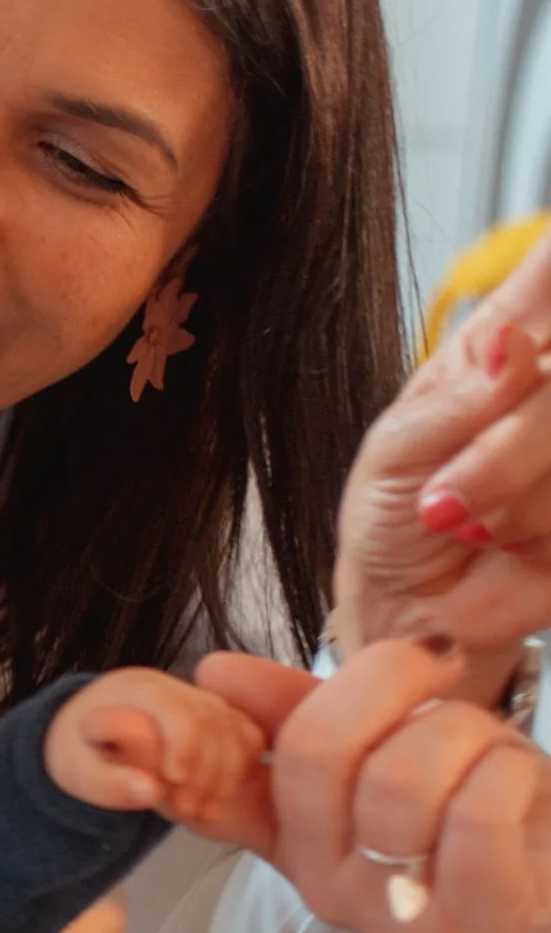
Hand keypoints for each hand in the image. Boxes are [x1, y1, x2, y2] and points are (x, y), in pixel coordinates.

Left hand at [46, 667, 276, 847]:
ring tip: (205, 814)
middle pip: (211, 718)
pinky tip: (220, 802)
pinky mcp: (223, 721)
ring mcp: (204, 702)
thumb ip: (107, 782)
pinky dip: (243, 771)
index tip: (175, 780)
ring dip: (226, 776)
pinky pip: (249, 738)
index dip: (183, 740)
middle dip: (206, 768)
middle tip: (189, 811)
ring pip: (235, 729)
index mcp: (136, 688)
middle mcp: (176, 688)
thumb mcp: (77, 772)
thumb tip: (150, 790)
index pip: (172, 704)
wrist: (93, 744)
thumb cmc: (82, 754)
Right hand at [195, 636, 550, 932]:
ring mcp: (396, 919)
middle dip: (390, 677)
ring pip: (403, 776)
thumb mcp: (390, 740)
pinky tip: (517, 786)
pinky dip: (510, 770)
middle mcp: (324, 887)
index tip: (208, 676)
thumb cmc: (480, 806)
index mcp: (289, 838)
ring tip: (489, 751)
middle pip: (315, 749)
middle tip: (434, 665)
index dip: (175, 734)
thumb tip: (212, 670)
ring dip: (467, 731)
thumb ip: (304, 707)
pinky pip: (477, 812)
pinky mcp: (474, 928)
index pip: (203, 790)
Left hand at [333, 226, 550, 693]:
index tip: (520, 326)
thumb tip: (514, 347)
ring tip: (469, 527)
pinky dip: (536, 538)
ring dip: (512, 502)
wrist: (411, 606)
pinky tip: (508, 546)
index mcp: (508, 339)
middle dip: (506, 453)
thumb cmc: (397, 513)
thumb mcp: (399, 447)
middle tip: (444, 502)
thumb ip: (462, 398)